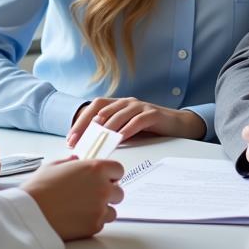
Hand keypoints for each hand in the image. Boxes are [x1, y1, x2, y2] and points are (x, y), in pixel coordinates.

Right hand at [23, 158, 124, 240]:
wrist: (30, 214)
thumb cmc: (39, 188)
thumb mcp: (53, 166)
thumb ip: (71, 162)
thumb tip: (76, 160)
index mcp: (95, 169)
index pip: (118, 170)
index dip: (110, 174)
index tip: (103, 178)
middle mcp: (103, 188)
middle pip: (119, 192)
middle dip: (108, 193)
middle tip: (90, 195)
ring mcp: (100, 209)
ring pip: (112, 210)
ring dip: (102, 210)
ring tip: (82, 209)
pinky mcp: (94, 227)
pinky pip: (101, 224)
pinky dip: (92, 222)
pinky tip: (77, 218)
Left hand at [67, 97, 206, 146]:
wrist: (177, 124)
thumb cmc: (150, 128)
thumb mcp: (127, 129)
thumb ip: (112, 133)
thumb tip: (90, 146)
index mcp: (118, 104)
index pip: (94, 107)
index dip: (81, 121)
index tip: (71, 138)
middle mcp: (126, 102)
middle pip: (102, 110)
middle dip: (87, 126)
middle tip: (78, 141)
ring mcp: (140, 106)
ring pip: (118, 114)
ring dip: (105, 128)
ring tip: (95, 140)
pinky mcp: (152, 113)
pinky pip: (137, 120)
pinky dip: (127, 129)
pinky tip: (120, 139)